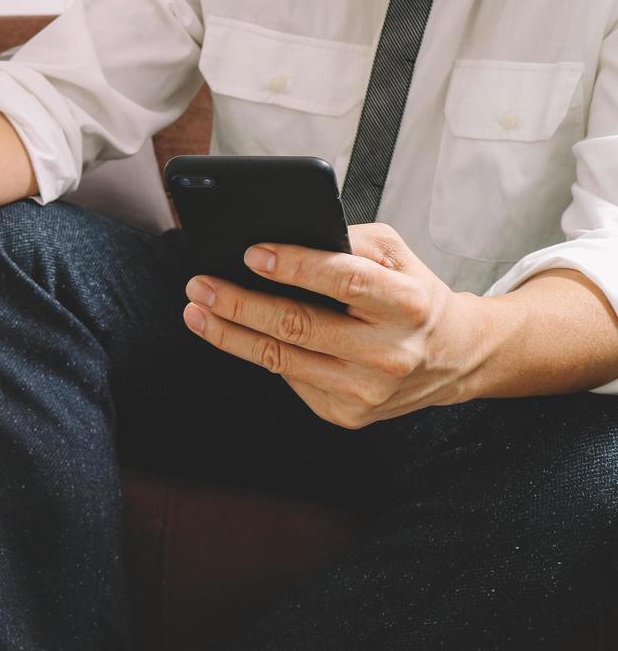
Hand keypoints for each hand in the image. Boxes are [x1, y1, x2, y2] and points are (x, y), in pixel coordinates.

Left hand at [182, 223, 493, 428]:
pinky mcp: (346, 413)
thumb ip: (347, 241)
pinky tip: (233, 334)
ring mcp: (367, 389)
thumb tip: (283, 236)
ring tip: (197, 310)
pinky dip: (256, 353)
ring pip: (281, 360)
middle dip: (240, 303)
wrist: (452, 357)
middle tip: (200, 285)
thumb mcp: (396, 256)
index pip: (345, 280)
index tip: (252, 253)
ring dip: (229, 334)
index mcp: (407, 303)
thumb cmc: (412, 297)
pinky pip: (289, 379)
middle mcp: (389, 351)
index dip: (296, 266)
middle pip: (299, 326)